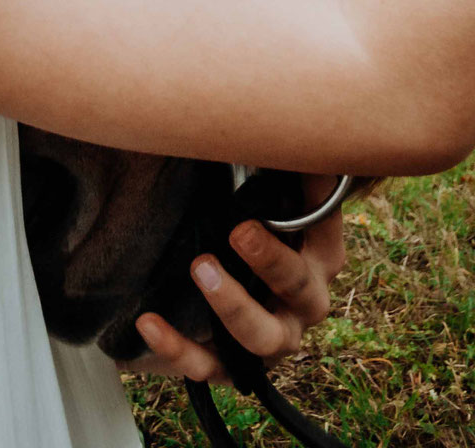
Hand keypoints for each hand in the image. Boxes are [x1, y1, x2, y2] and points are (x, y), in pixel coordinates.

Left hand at [130, 175, 345, 382]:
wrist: (236, 290)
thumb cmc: (259, 229)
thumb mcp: (271, 197)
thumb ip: (282, 164)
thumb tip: (282, 109)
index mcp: (321, 257)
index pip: (326, 230)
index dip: (316, 208)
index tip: (290, 176)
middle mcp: (304, 305)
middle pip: (299, 289)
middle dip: (270, 261)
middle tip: (238, 231)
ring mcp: (271, 341)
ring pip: (262, 337)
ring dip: (232, 304)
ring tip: (200, 268)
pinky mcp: (232, 367)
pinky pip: (207, 367)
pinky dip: (177, 347)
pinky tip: (148, 320)